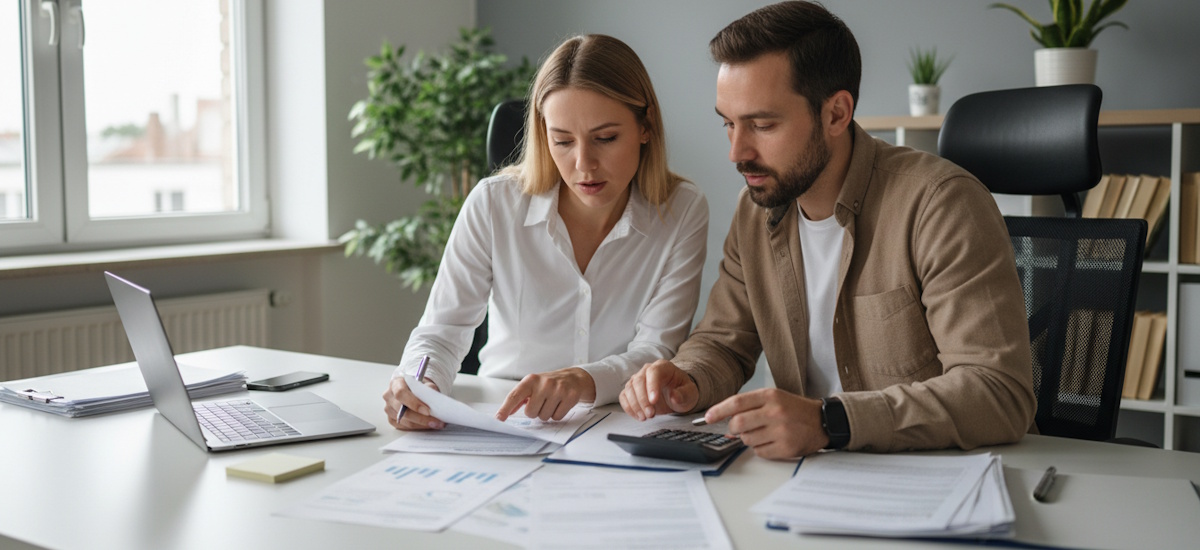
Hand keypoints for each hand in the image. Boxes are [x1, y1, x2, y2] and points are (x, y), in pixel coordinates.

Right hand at [383, 376, 444, 430]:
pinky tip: (428, 425)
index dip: (413, 403)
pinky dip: (418, 427)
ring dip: (422, 424)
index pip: (401, 393)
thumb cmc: (419, 386)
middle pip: (402, 411)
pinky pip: (404, 426)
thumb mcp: (425, 383)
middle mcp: (389, 396)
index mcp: (395, 383)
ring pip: (404, 421)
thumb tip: (433, 399)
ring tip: (436, 424)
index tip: (427, 411)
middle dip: (421, 418)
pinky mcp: (391, 419)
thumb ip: (429, 388)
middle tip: (436, 421)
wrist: (415, 390)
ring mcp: (389, 409)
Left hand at [495, 367, 596, 420]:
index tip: (498, 418)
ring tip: (552, 402)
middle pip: (530, 412)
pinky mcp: (570, 396)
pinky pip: (557, 417)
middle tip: (542, 402)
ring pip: (544, 417)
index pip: (515, 395)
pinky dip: (557, 414)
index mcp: (531, 380)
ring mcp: (558, 389)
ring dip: (546, 413)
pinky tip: (560, 404)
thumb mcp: (532, 386)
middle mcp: (544, 383)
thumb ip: (519, 398)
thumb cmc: (549, 384)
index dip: (505, 408)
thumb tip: (504, 412)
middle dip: (535, 412)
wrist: (573, 378)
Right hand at [619, 359, 698, 419]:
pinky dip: (629, 407)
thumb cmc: (682, 391)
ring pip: (629, 389)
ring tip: (645, 417)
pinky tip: (638, 416)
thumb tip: (674, 396)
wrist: (676, 395)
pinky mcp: (631, 390)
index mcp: (663, 367)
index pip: (653, 372)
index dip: (652, 386)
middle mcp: (647, 370)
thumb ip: (683, 394)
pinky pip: (624, 396)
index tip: (654, 401)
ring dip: (635, 405)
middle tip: (650, 414)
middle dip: (643, 400)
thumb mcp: (690, 393)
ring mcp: (637, 379)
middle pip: (638, 381)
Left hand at [703, 388, 827, 459]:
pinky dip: (760, 449)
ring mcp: (781, 431)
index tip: (707, 417)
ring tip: (762, 433)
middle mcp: (775, 412)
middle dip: (733, 428)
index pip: (737, 402)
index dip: (718, 410)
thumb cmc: (794, 409)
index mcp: (770, 396)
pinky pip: (760, 452)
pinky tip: (771, 442)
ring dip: (748, 439)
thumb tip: (726, 420)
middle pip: (738, 423)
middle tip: (737, 429)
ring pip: (747, 440)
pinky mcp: (786, 447)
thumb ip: (751, 406)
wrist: (823, 421)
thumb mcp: (774, 398)